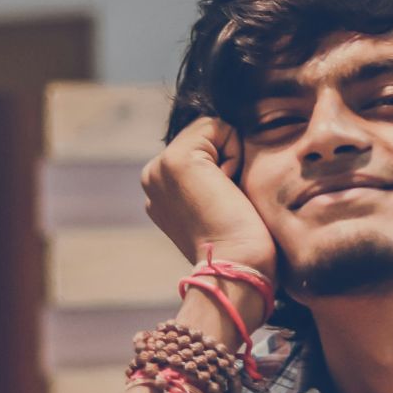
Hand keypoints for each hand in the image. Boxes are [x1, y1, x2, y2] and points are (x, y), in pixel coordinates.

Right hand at [142, 116, 277, 280]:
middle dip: (225, 159)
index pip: (200, 148)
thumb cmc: (241, 243)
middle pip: (203, 135)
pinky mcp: (176, 160)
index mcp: (160, 189)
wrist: (237, 265)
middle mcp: (152, 176)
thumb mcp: (216, 201)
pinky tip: (227, 186)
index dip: (223, 167)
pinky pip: (218, 127)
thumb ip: (209, 175)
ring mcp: (159, 168)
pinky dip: (234, 152)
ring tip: (225, 194)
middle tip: (224, 200)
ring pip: (210, 130)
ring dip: (229, 157)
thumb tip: (227, 154)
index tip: (222, 205)